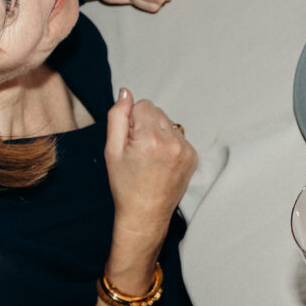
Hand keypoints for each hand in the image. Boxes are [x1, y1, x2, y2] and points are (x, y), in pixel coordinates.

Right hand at [103, 88, 196, 234]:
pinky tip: (161, 162)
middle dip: (145, 125)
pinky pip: (178, 136)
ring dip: (158, 133)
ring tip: (149, 158)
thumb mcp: (112, 150)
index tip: (130, 141)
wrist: (145, 213)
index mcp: (151, 138)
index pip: (143, 104)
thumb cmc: (125, 185)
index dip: (131, 121)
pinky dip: (169, 144)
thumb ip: (117, 117)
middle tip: (138, 151)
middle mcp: (173, 141)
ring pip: (168, 123)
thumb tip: (126, 93)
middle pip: (157, 112)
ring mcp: (186, 149)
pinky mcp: (193, 156)